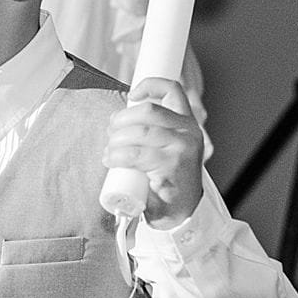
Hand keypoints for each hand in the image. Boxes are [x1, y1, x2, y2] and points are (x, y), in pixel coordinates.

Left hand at [106, 78, 204, 228]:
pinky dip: (118, 157)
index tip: (131, 94)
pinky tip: (112, 161)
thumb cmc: (169, 178)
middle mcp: (188, 134)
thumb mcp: (169, 148)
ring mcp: (181, 151)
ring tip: (109, 153)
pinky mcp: (170, 169)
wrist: (181, 212)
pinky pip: (135, 156)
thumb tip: (120, 117)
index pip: (172, 90)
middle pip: (146, 112)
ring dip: (116, 141)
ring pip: (138, 133)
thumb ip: (156, 130)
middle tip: (110, 134)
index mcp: (187, 123)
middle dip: (121, 120)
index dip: (149, 85)